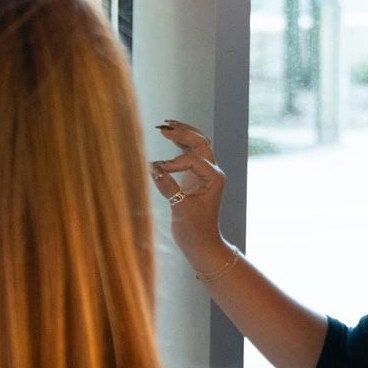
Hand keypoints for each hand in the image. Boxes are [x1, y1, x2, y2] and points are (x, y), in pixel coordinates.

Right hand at [150, 120, 228, 268]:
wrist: (201, 242)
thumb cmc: (194, 229)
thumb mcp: (180, 209)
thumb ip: (167, 187)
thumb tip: (153, 168)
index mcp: (214, 178)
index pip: (193, 160)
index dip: (175, 162)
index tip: (159, 169)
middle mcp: (212, 172)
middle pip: (200, 143)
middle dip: (183, 133)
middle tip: (164, 129)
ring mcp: (205, 173)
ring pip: (198, 144)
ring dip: (183, 133)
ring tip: (167, 125)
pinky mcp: (196, 176)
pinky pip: (191, 153)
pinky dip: (181, 143)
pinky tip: (170, 135)